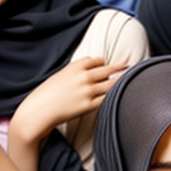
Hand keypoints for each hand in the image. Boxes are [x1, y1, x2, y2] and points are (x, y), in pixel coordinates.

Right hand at [11, 57, 127, 143]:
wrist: (39, 110)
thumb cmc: (47, 93)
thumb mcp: (60, 75)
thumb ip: (75, 71)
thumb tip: (90, 69)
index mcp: (75, 67)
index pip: (96, 60)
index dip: (102, 62)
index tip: (107, 64)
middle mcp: (83, 77)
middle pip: (108, 69)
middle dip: (120, 66)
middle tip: (129, 64)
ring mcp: (87, 91)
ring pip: (110, 83)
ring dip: (120, 80)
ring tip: (130, 77)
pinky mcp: (89, 105)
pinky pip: (106, 98)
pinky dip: (113, 94)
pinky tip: (119, 93)